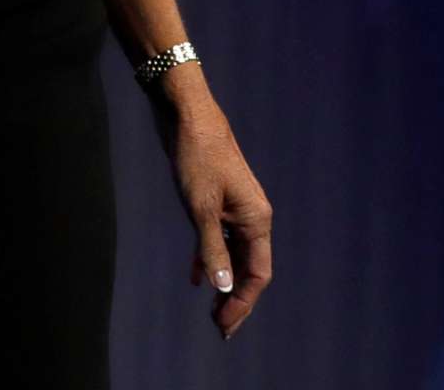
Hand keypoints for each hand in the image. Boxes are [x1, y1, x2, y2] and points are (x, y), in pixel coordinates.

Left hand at [157, 80, 273, 339]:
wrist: (186, 114)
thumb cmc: (196, 157)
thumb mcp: (200, 206)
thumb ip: (211, 247)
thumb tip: (220, 288)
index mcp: (257, 220)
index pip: (256, 275)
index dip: (241, 303)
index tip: (223, 327)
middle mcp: (252, 217)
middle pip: (248, 269)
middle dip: (235, 300)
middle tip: (219, 329)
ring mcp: (235, 209)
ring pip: (234, 255)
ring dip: (223, 282)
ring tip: (212, 311)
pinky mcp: (217, 200)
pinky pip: (219, 239)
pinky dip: (209, 258)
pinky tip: (197, 278)